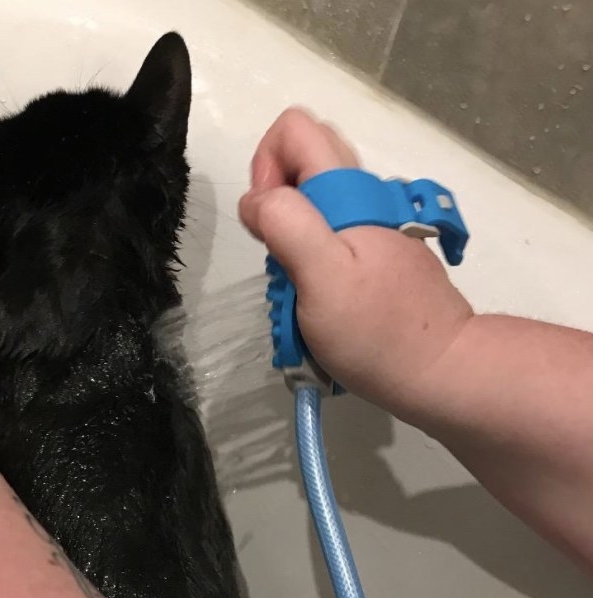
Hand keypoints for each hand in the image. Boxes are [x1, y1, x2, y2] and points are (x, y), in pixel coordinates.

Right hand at [239, 108, 472, 419]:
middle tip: (280, 255)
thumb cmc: (375, 331)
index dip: (266, 167)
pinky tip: (322, 298)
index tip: (268, 225)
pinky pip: (333, 236)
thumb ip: (286, 226)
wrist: (439, 369)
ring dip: (292, 237)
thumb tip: (256, 200)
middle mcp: (364, 198)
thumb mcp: (321, 278)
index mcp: (348, 193)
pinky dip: (314, 258)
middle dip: (276, 201)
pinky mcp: (381, 255)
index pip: (295, 129)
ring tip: (300, 285)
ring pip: (316, 204)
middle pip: (304, 160)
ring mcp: (375, 227)